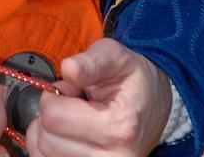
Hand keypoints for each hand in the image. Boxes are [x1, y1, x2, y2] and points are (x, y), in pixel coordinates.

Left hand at [24, 39, 171, 156]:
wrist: (157, 104)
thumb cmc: (134, 81)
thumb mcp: (116, 57)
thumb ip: (91, 61)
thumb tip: (68, 68)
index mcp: (118, 127)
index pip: (53, 117)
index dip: (53, 96)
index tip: (70, 89)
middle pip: (46, 140)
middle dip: (52, 115)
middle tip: (74, 104)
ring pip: (46, 155)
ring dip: (52, 134)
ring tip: (75, 119)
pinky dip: (53, 147)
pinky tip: (69, 135)